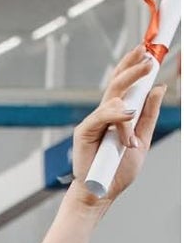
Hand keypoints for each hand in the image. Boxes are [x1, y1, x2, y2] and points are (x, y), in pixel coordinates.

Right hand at [70, 45, 165, 203]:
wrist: (102, 192)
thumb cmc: (117, 171)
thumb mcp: (142, 139)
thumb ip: (148, 115)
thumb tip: (158, 88)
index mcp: (117, 115)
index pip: (124, 85)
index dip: (133, 66)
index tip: (147, 50)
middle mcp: (104, 115)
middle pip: (117, 84)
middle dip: (133, 67)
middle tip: (149, 56)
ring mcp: (94, 123)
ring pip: (112, 97)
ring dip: (131, 89)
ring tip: (144, 87)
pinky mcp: (84, 133)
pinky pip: (102, 116)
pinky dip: (116, 114)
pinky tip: (127, 114)